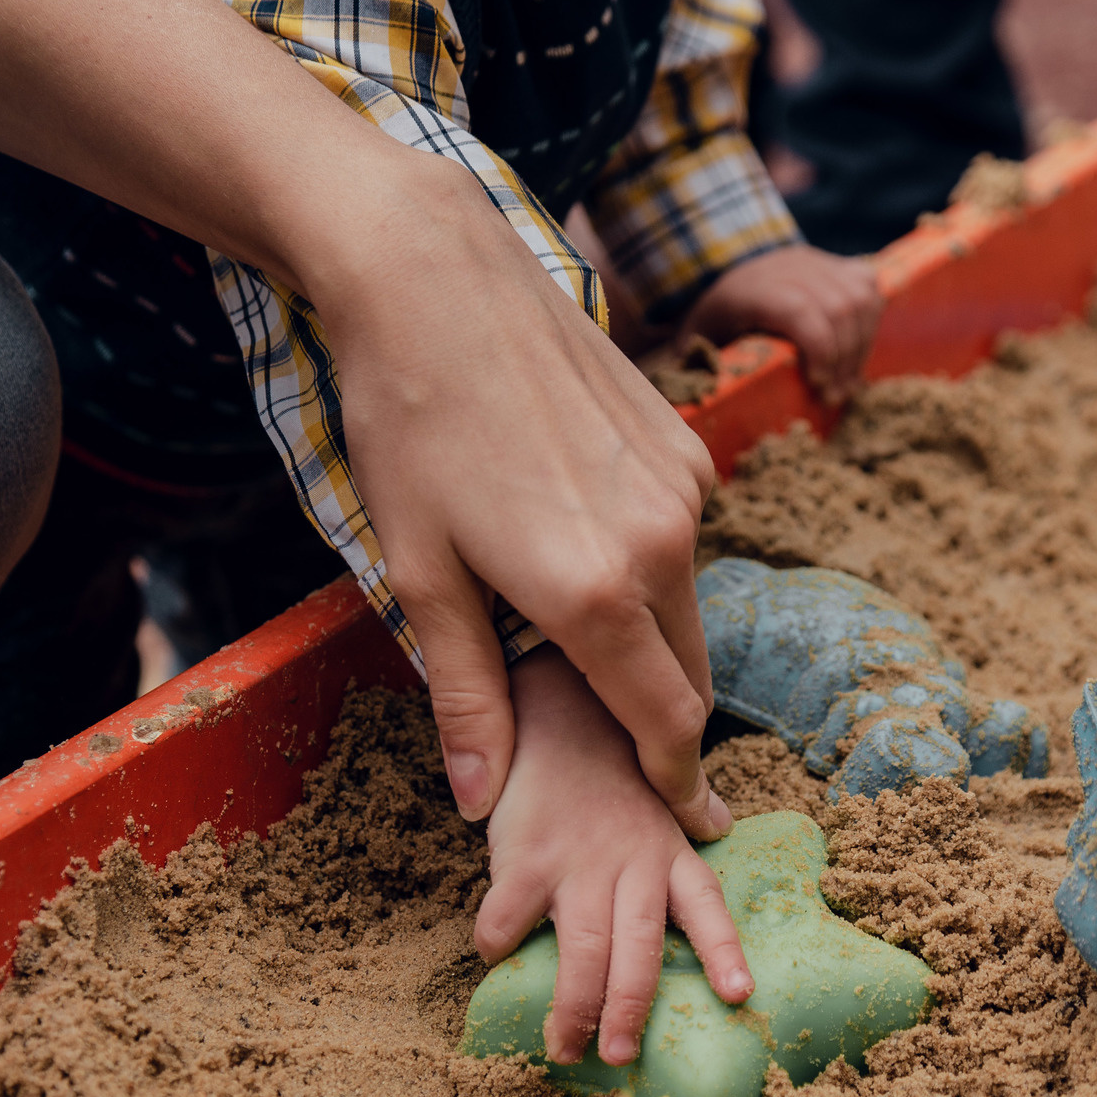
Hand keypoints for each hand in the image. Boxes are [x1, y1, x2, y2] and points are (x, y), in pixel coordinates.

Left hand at [0, 0, 731, 844]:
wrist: (434, 278)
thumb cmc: (408, 426)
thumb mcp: (419, 574)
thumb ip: (466, 695)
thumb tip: (482, 803)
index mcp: (596, 595)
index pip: (664, 723)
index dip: (673, 780)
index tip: (682, 818)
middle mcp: (661, 547)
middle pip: (688, 673)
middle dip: (661, 722)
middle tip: (624, 754)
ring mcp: (681, 489)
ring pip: (687, 605)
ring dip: (650, 641)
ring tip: (575, 640)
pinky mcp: (684, 443)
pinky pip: (680, 536)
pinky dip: (647, 566)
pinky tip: (575, 537)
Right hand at [475, 648, 752, 1066]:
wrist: (551, 704)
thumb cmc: (607, 765)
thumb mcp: (656, 794)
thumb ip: (683, 819)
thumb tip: (720, 824)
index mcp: (668, 854)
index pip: (706, 909)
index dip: (723, 953)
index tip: (739, 996)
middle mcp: (631, 863)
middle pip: (638, 952)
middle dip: (630, 1011)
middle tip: (620, 1057)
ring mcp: (578, 863)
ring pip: (583, 951)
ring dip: (573, 1007)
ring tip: (563, 1048)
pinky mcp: (525, 858)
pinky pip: (509, 920)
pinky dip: (501, 949)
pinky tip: (496, 964)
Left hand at [686, 245, 881, 405]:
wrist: (730, 268)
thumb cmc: (715, 321)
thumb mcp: (696, 344)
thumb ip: (702, 370)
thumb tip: (696, 414)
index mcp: (749, 290)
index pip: (798, 309)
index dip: (818, 348)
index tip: (816, 385)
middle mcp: (787, 267)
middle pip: (838, 307)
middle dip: (843, 359)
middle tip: (832, 396)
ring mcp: (816, 261)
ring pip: (860, 299)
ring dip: (861, 348)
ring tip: (845, 383)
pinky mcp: (837, 263)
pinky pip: (870, 289)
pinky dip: (870, 325)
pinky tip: (854, 354)